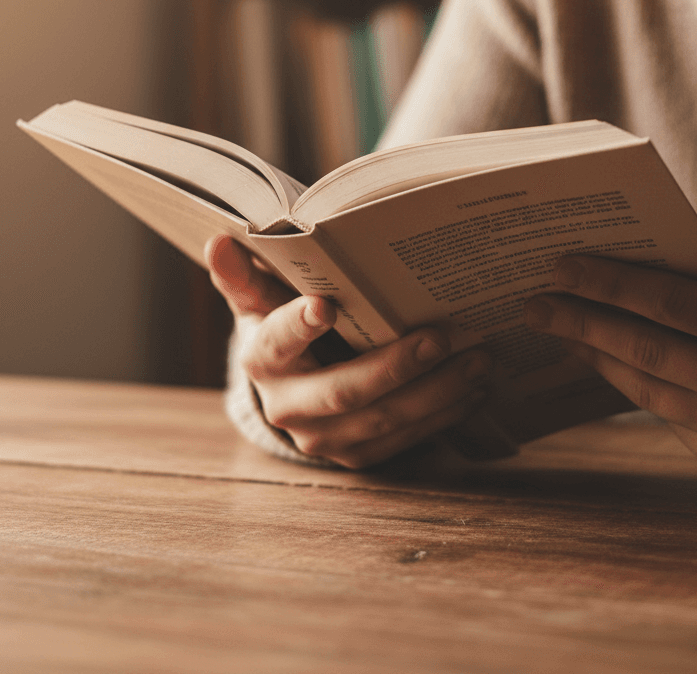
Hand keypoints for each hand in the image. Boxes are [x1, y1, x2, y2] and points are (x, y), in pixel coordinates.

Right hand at [206, 236, 491, 467]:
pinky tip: (475, 388)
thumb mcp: (262, 298)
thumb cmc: (284, 324)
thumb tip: (218, 240)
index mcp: (263, 358)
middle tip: (439, 337)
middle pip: (343, 393)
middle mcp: (289, 406)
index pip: (277, 342)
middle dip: (394, 367)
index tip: (324, 304)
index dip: (298, 326)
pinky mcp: (358, 456)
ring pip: (383, 422)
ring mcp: (324, 439)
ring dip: (435, 393)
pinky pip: (405, 441)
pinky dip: (443, 415)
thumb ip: (245, 274)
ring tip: (478, 360)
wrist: (295, 384)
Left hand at [523, 249, 696, 476]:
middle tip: (535, 304)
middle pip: (644, 348)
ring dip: (593, 354)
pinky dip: (624, 381)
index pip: (669, 303)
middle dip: (582, 322)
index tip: (562, 267)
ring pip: (643, 386)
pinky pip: (660, 412)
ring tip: (556, 328)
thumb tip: (639, 259)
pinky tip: (597, 357)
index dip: (610, 284)